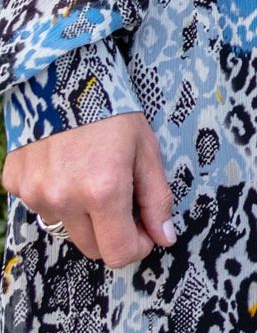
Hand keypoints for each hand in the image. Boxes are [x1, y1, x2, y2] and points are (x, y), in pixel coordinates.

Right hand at [2, 111, 174, 266]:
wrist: (63, 78)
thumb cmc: (113, 113)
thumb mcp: (147, 151)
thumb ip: (157, 199)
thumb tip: (165, 238)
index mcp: (103, 192)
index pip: (118, 253)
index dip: (136, 247)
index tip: (145, 232)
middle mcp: (64, 199)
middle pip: (92, 247)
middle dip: (113, 233)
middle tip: (124, 203)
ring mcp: (34, 194)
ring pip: (66, 228)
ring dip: (83, 214)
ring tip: (92, 176)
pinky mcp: (14, 184)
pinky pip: (40, 206)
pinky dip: (56, 196)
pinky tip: (65, 167)